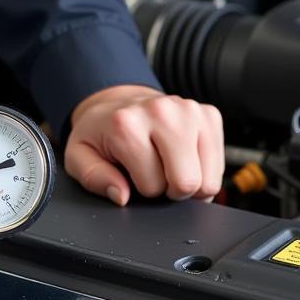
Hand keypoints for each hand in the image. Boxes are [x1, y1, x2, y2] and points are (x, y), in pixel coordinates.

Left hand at [64, 85, 223, 205]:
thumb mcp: (80, 156)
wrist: (119, 104)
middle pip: (187, 182)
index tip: (134, 172)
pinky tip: (184, 157)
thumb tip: (121, 194)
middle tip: (156, 173)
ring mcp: (189, 110)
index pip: (153, 186)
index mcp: (127, 124)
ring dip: (189, 180)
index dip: (142, 189)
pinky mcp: (209, 114)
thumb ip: (94, 178)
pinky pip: (220, 164)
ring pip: (208, 178)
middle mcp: (161, 112)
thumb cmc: (102, 134)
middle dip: (170, 189)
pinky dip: (203, 168)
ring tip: (169, 165)